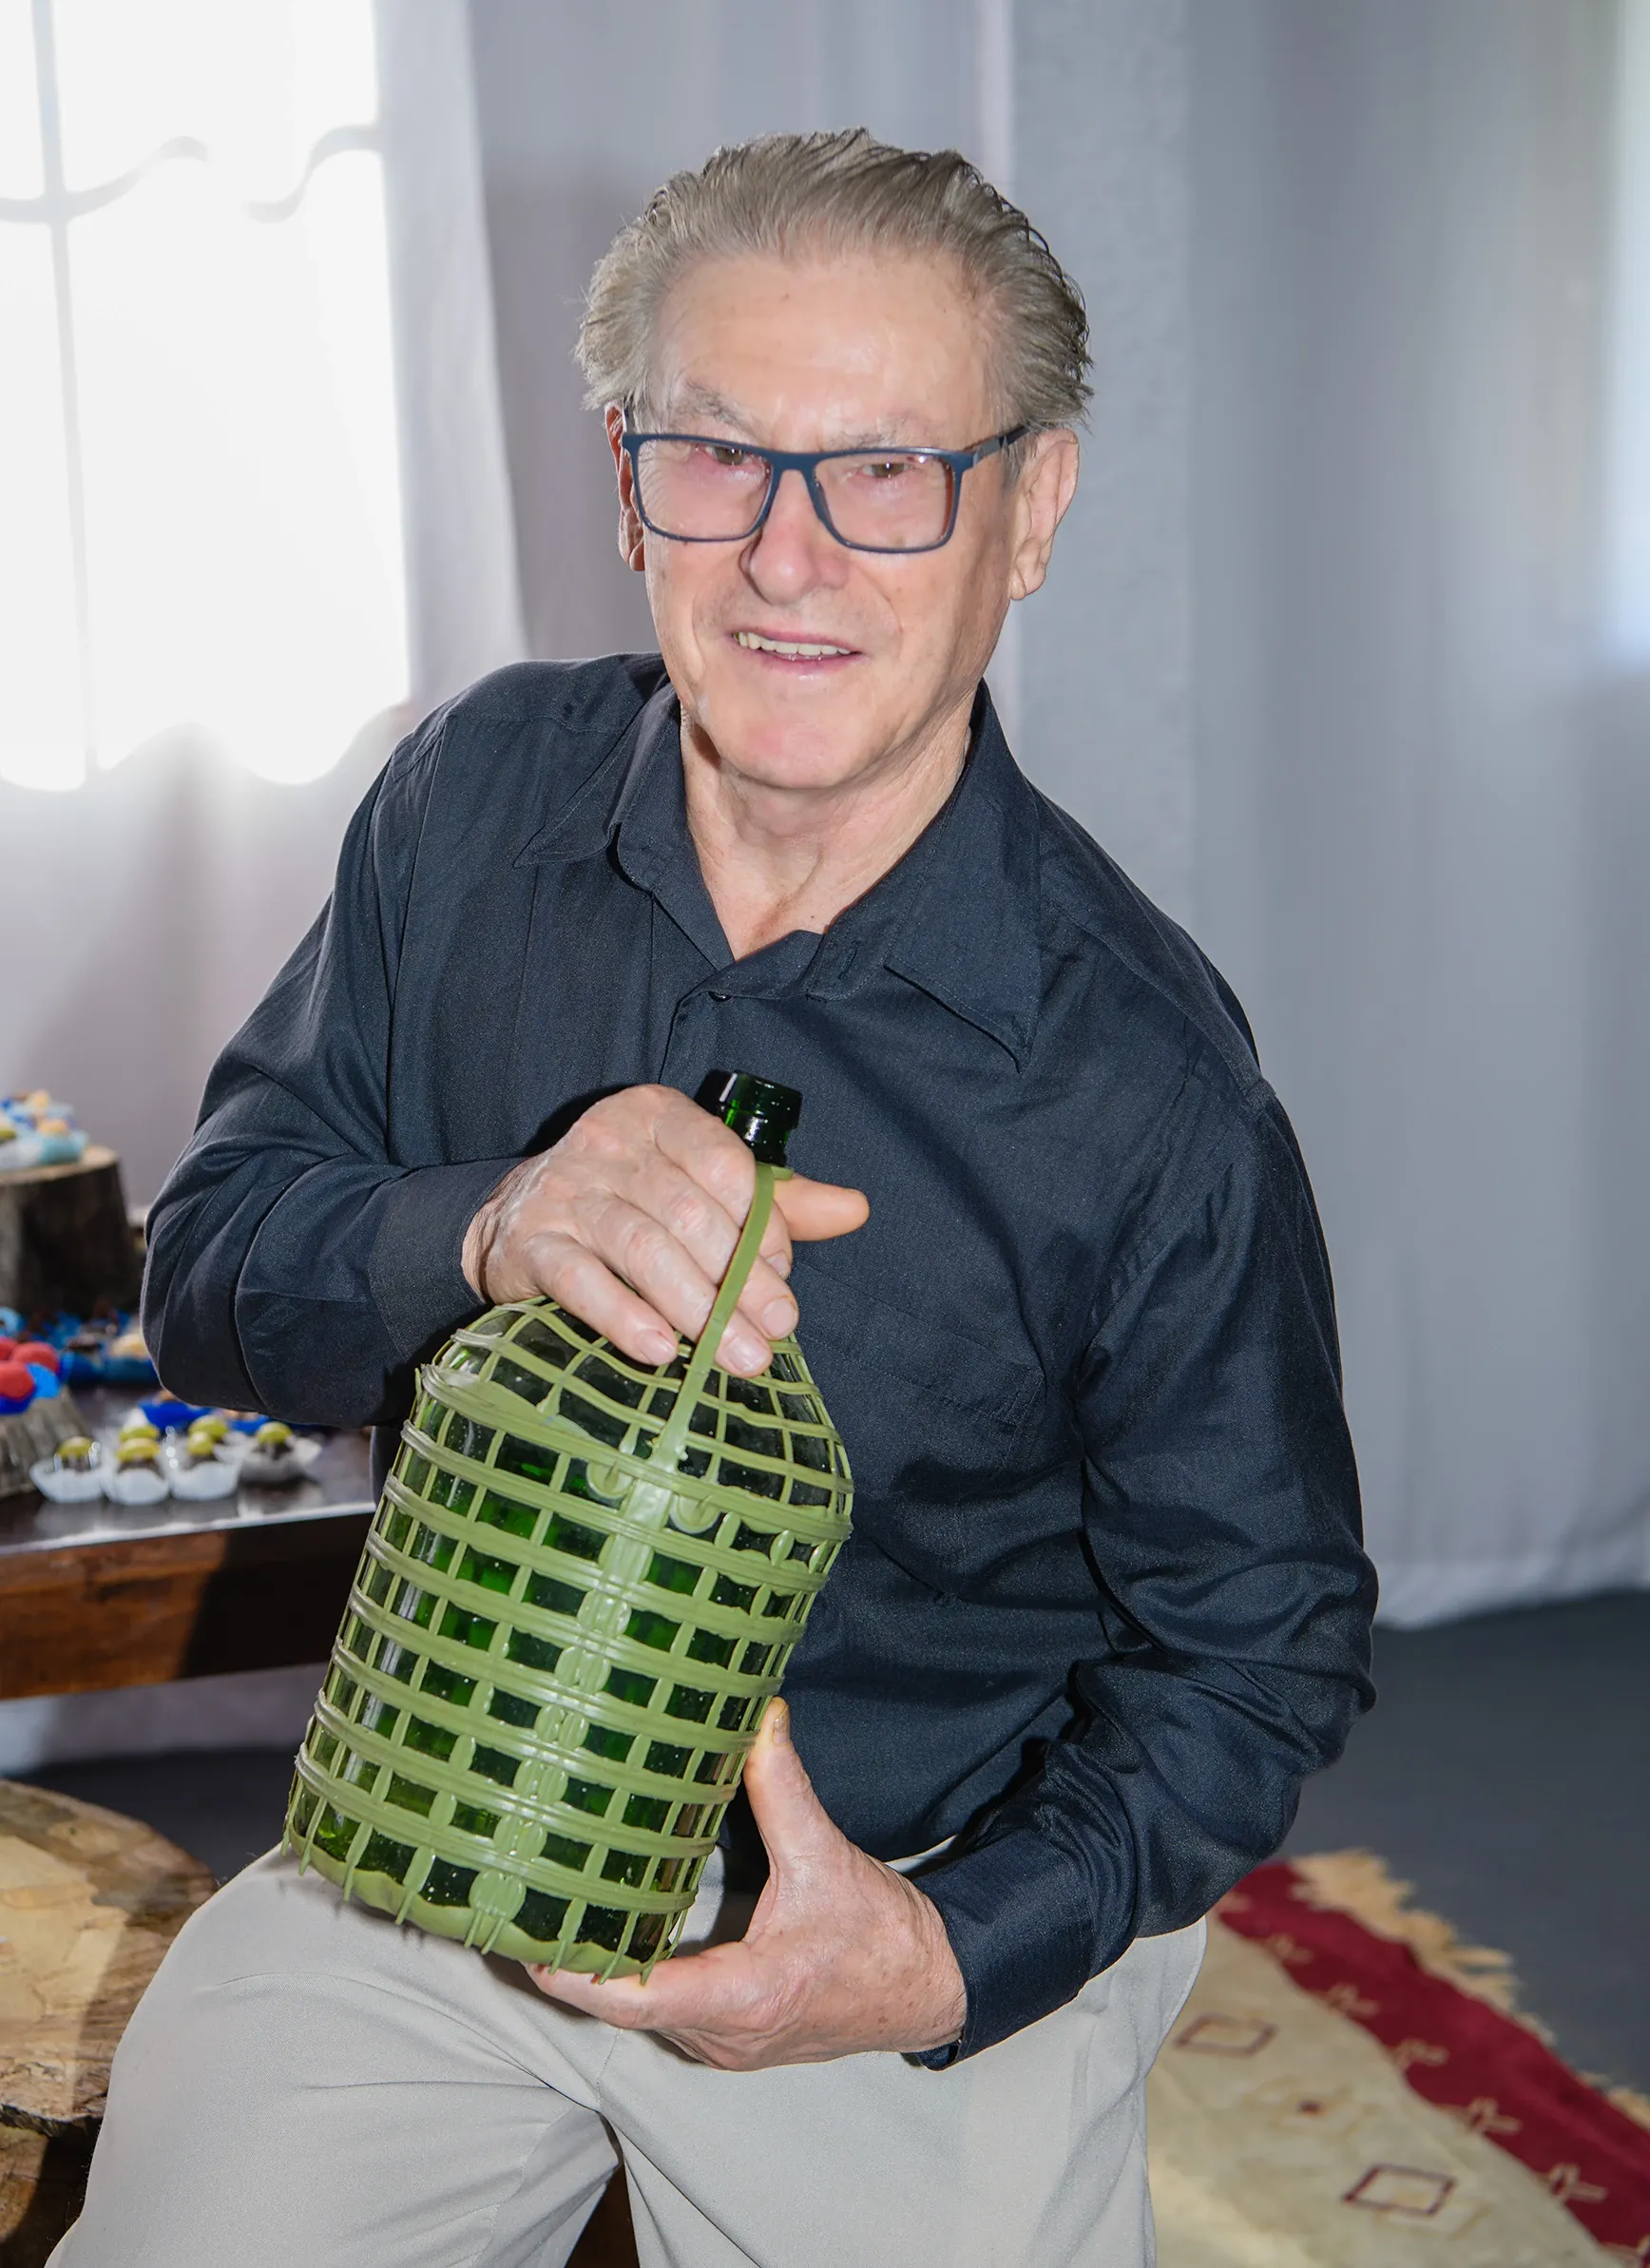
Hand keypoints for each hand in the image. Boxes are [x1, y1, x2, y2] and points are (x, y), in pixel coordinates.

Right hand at [460, 1085, 866, 1375]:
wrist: (516, 1222)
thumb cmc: (632, 1202)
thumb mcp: (703, 1189)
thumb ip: (777, 1201)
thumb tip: (856, 1209)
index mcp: (659, 1117)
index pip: (721, 1162)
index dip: (759, 1222)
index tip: (784, 1276)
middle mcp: (608, 1144)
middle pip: (688, 1212)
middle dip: (739, 1279)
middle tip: (773, 1332)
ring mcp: (565, 1191)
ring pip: (642, 1247)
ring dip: (695, 1307)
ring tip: (734, 1356)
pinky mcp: (530, 1244)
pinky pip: (580, 1280)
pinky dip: (622, 1317)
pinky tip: (658, 1350)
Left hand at [528, 1699, 966, 2066]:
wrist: (929, 1990)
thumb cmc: (883, 1937)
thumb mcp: (829, 1857)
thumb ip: (784, 1790)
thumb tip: (758, 1720)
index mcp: (745, 1995)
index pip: (638, 1999)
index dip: (577, 1974)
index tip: (528, 1944)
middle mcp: (724, 2035)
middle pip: (623, 2009)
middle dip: (570, 1964)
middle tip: (520, 1909)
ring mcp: (724, 2045)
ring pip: (640, 2018)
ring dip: (599, 1975)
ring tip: (550, 1915)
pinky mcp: (729, 2039)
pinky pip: (663, 2017)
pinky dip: (631, 1982)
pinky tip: (609, 1937)